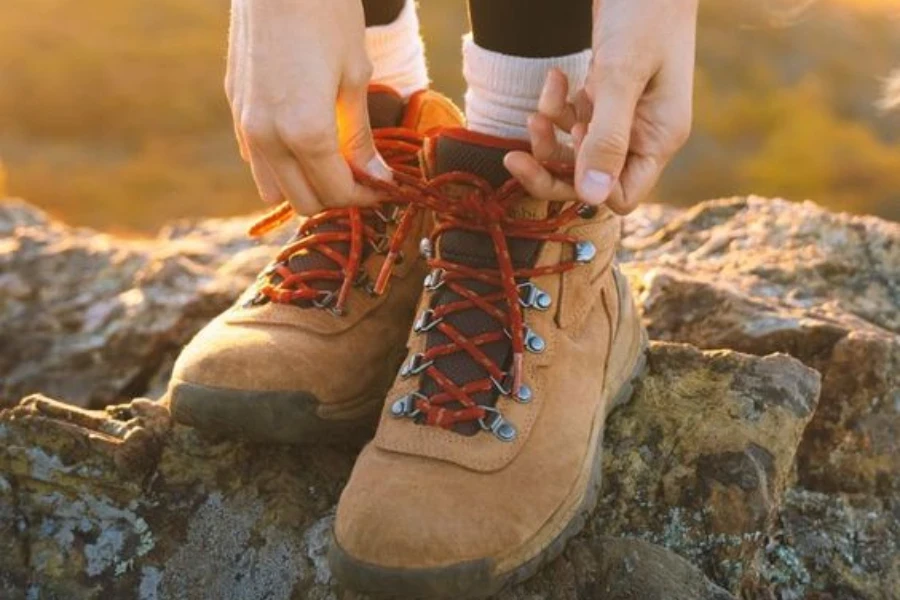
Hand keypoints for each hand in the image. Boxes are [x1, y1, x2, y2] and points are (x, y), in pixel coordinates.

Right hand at [226, 0, 390, 214]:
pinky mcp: (234, 105)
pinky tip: (303, 142)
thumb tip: (376, 175)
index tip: (383, 188)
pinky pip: (256, 157)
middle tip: (362, 177)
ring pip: (272, 188)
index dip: (365, 197)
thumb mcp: (355, 76)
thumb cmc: (327, 14)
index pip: (336, 192)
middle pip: (304, 201)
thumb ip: (359, 135)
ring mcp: (245, 123)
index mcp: (305, 133)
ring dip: (304, 185)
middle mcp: (268, 137)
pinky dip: (280, 164)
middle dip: (337, 196)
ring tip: (332, 163)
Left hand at [505, 0, 697, 213]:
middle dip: (551, 166)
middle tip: (515, 156)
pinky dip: (556, 106)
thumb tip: (592, 196)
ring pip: (575, 151)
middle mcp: (643, 133)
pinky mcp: (605, 96)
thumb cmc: (644, 10)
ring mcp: (623, 115)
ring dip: (549, 134)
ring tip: (539, 108)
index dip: (584, 184)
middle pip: (589, 180)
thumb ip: (608, 136)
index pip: (620, 196)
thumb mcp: (622, 73)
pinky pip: (572, 120)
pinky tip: (555, 79)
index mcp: (659, 137)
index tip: (567, 147)